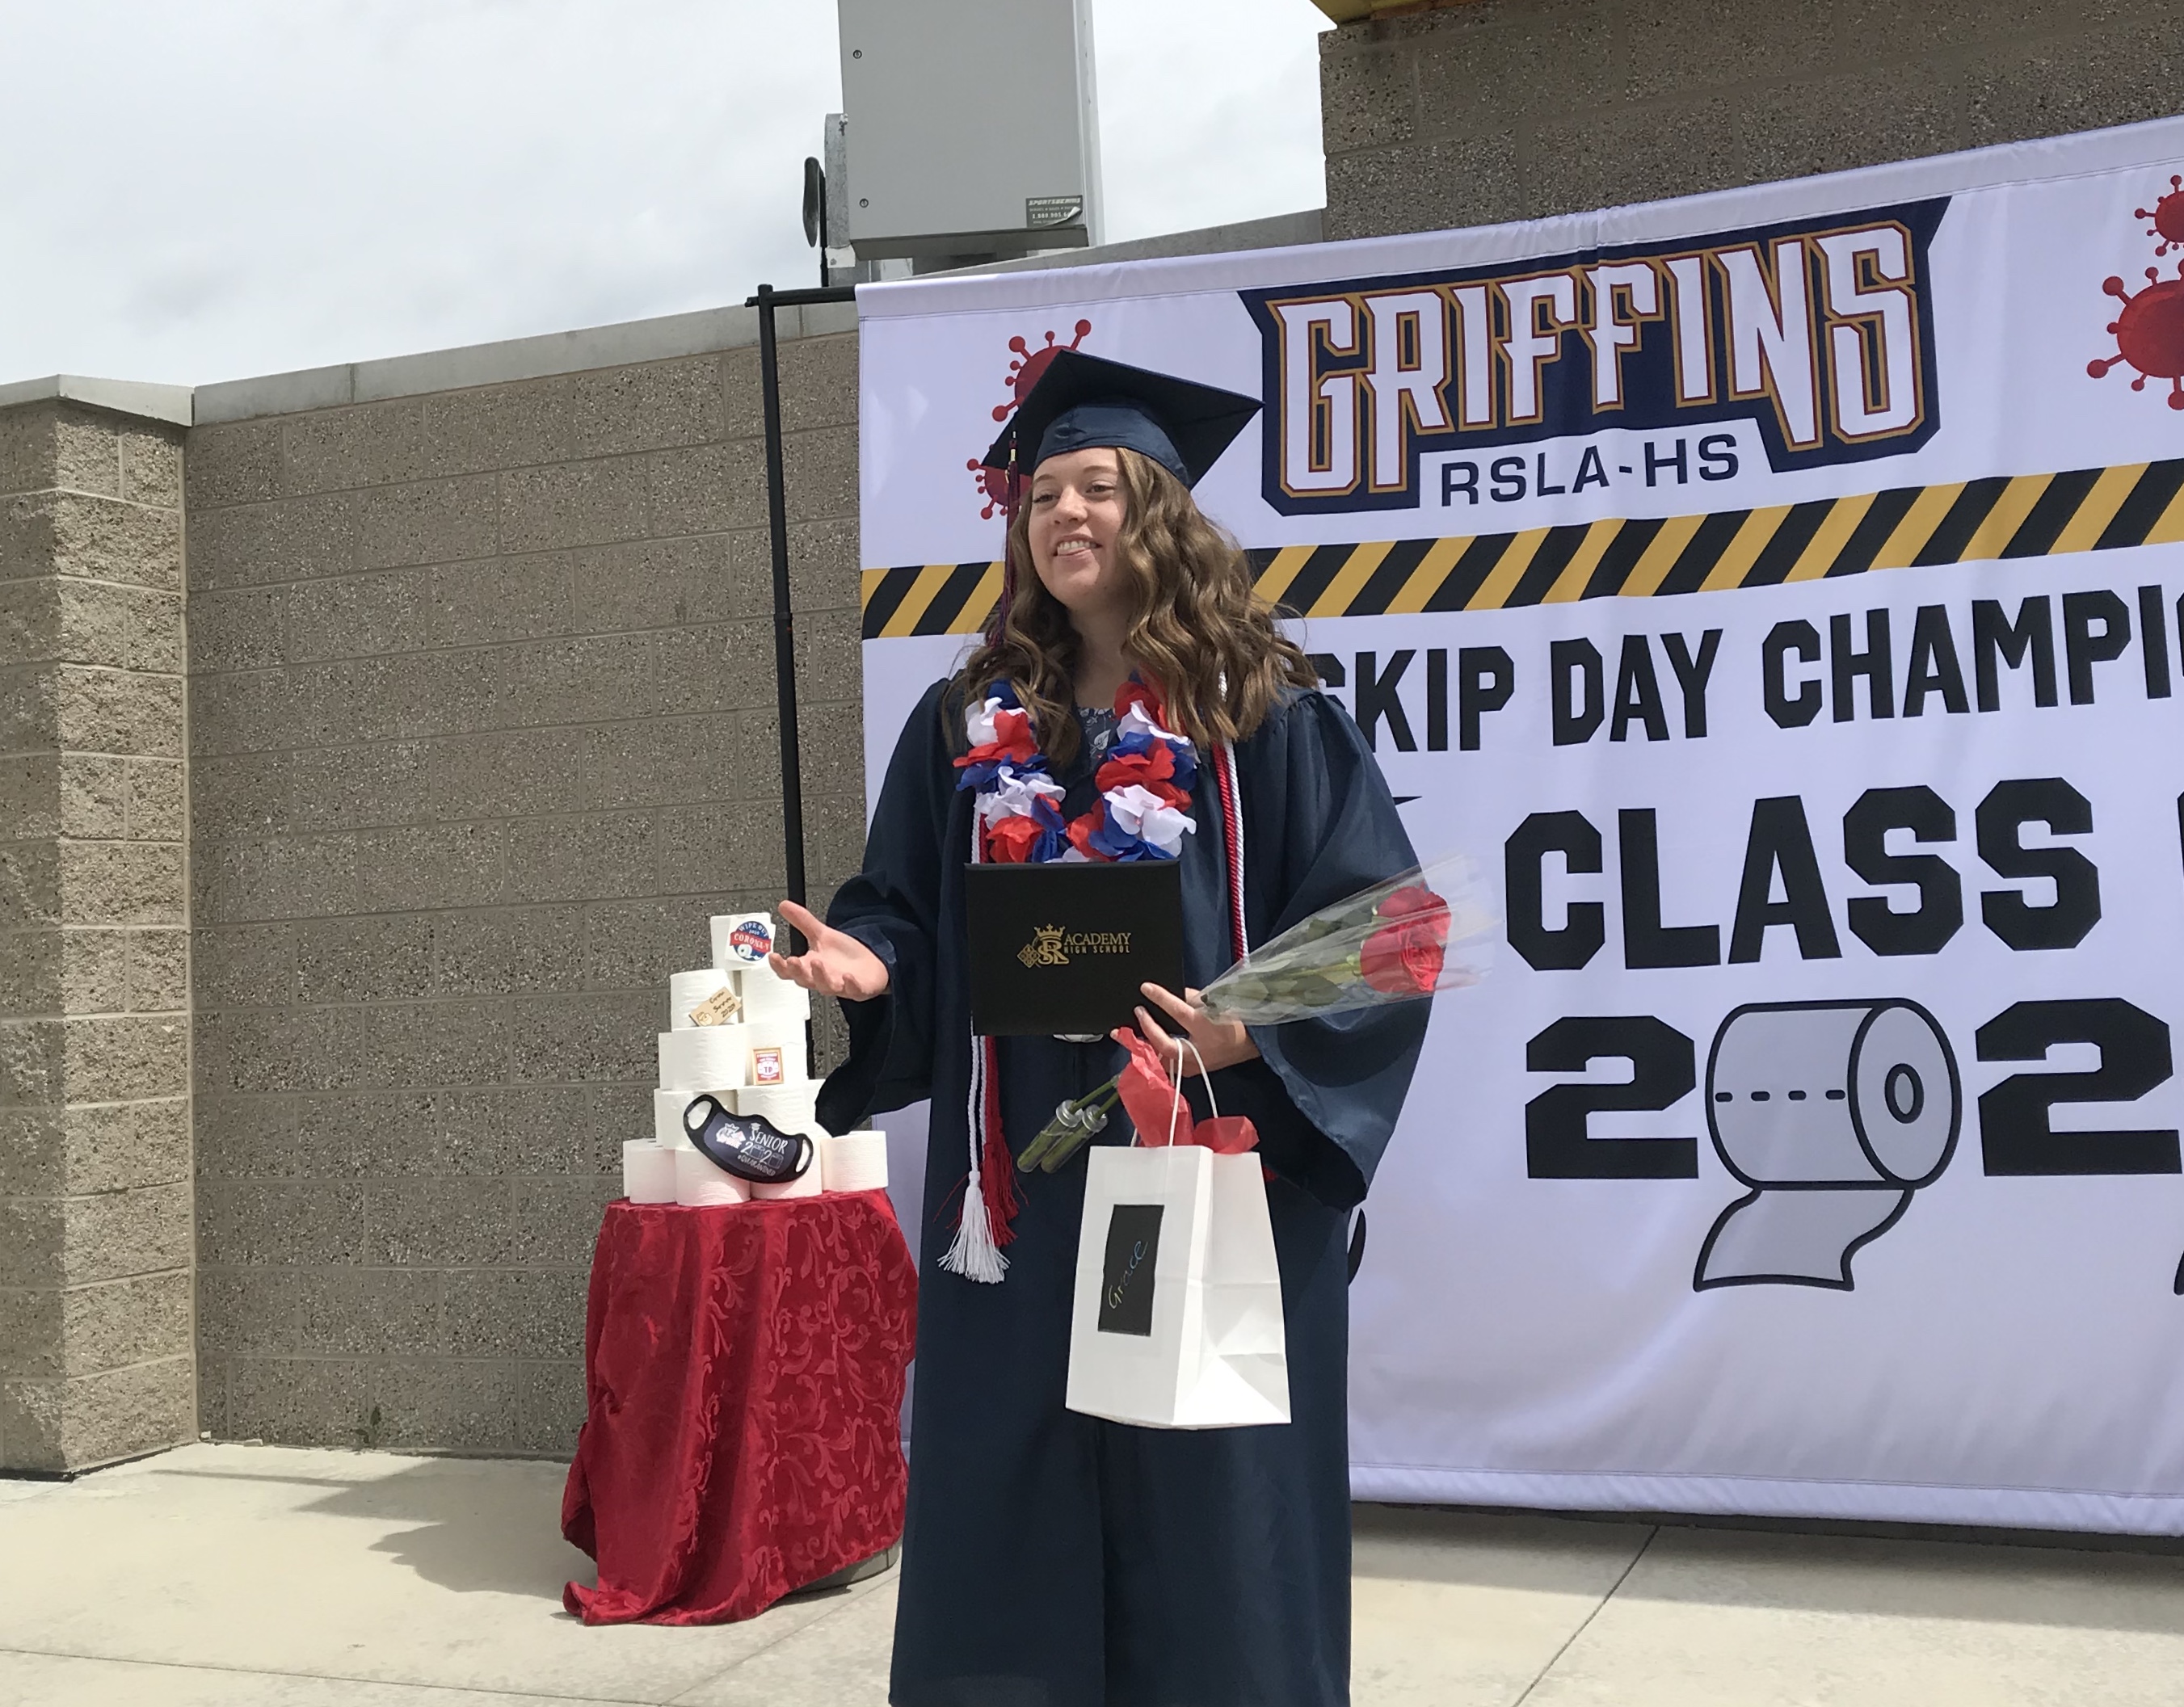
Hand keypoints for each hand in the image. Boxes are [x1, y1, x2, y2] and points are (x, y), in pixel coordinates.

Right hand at [768, 900, 889, 999]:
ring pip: (826, 986)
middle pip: (805, 980)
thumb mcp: (822, 935)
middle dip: (797, 971)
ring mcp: (839, 986)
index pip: (789, 971)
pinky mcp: (858, 989)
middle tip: (792, 961)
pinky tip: (847, 977)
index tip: (773, 956)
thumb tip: (784, 905)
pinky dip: (850, 984)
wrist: (869, 965)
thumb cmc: (843, 956)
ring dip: (820, 976)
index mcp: (810, 968)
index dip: (779, 966)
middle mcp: (822, 979)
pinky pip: (853, 990)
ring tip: (817, 962)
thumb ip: (803, 922)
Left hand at [1118, 982, 1259, 1074]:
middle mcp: (1198, 1050)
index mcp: (1207, 1028)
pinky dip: (1153, 1055)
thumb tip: (1169, 993)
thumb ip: (1191, 998)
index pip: (1179, 1012)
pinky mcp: (1190, 1072)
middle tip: (1137, 1012)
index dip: (1161, 998)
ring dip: (1144, 1045)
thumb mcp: (1215, 1003)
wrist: (1249, 1044)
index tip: (1145, 988)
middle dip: (1147, 1029)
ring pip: (1162, 1059)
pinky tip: (1141, 1046)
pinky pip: (1167, 1065)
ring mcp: (1193, 1066)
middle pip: (1164, 1043)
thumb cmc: (1233, 1021)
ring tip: (1126, 1034)